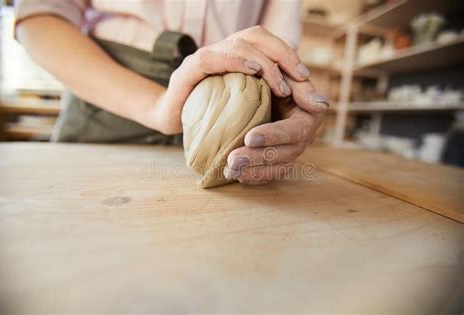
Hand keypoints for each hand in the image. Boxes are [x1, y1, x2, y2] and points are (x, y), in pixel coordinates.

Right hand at [150, 26, 310, 134]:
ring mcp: (204, 58)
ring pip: (238, 43)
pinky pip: (211, 57)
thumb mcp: (246, 106)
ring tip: (281, 85)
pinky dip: (234, 60)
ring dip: (264, 61)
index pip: (266, 43)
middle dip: (283, 54)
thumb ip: (273, 99)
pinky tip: (252, 70)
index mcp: (236, 55)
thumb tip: (315, 104)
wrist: (171, 120)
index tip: (306, 76)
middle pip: (256, 36)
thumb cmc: (211, 114)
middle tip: (301, 78)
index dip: (288, 54)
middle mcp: (222, 50)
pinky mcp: (187, 71)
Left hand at [223, 74, 328, 184]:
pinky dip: (254, 177)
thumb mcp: (286, 74)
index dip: (274, 136)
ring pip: (276, 168)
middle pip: (285, 154)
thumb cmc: (274, 75)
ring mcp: (291, 150)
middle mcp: (303, 137)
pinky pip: (269, 174)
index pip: (294, 131)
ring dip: (253, 171)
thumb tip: (321, 104)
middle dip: (258, 158)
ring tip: (229, 170)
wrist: (264, 85)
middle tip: (232, 159)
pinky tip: (236, 176)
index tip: (249, 137)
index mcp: (309, 116)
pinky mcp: (278, 159)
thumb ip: (301, 86)